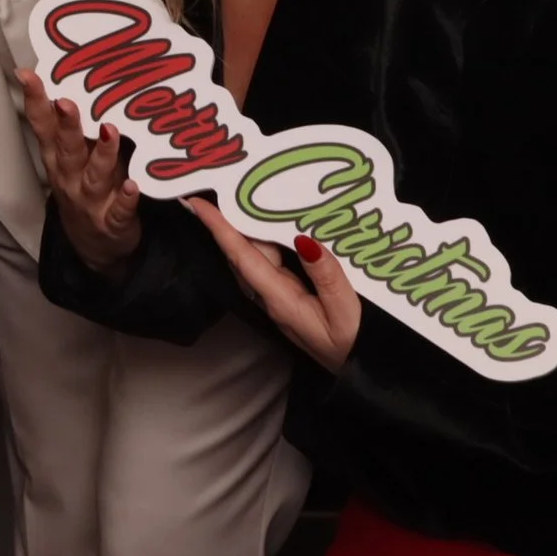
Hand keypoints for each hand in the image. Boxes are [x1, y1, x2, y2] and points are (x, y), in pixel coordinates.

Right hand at [17, 69, 141, 273]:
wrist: (96, 247)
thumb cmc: (84, 189)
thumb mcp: (72, 160)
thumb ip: (73, 129)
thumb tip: (78, 81)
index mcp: (58, 160)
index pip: (43, 127)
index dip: (35, 101)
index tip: (27, 75)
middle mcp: (70, 178)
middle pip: (67, 149)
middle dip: (67, 125)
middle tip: (66, 102)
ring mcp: (91, 201)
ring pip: (95, 176)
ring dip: (102, 154)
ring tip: (109, 131)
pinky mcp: (113, 222)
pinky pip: (120, 210)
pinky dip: (126, 199)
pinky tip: (133, 186)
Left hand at [192, 205, 361, 373]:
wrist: (360, 372)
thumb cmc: (354, 346)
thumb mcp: (346, 312)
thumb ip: (327, 276)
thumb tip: (305, 239)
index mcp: (280, 299)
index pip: (242, 257)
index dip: (219, 229)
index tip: (197, 203)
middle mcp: (272, 296)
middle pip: (243, 251)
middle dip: (227, 219)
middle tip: (218, 183)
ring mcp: (280, 296)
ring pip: (256, 254)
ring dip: (246, 227)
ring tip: (239, 193)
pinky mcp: (291, 295)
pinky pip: (271, 261)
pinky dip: (266, 238)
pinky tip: (272, 221)